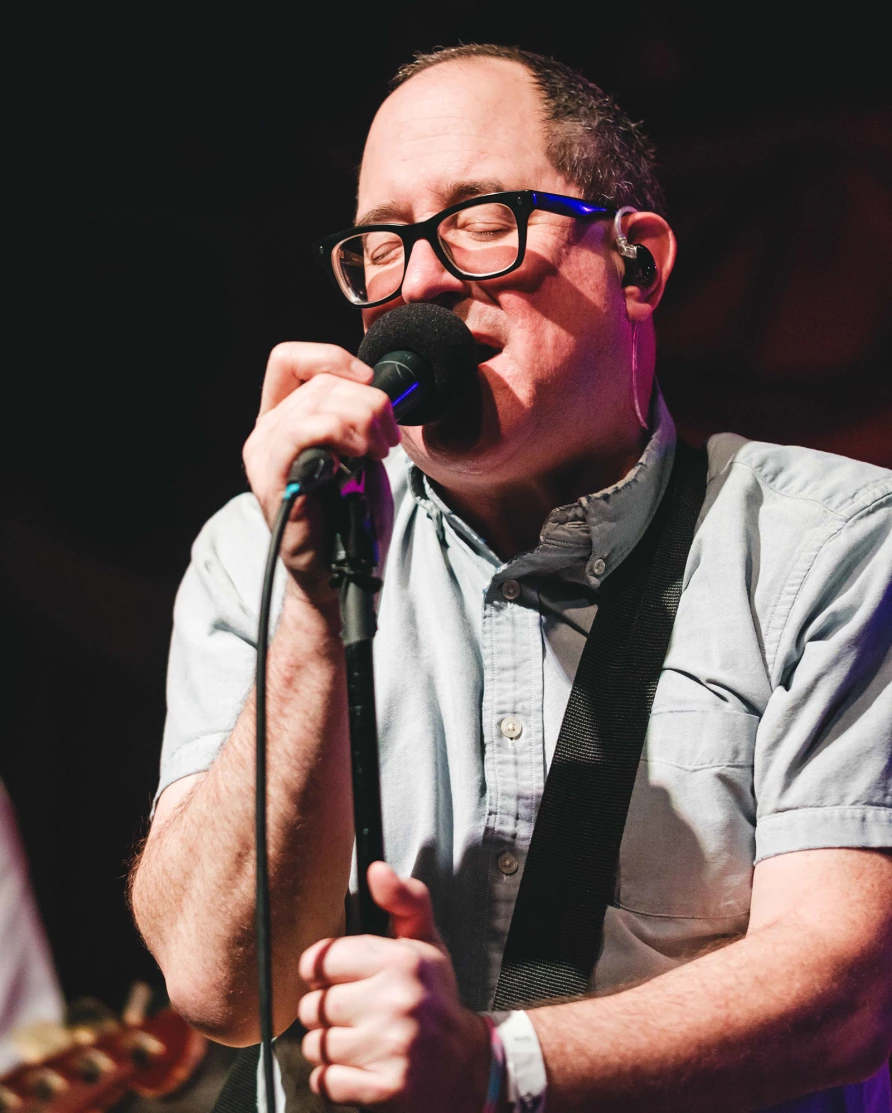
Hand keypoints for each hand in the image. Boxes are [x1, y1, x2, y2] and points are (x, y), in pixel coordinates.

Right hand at [243, 343, 399, 605]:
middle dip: (369, 402)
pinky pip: (304, 433)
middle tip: (389, 439)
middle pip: (319, 381)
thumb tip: (376, 388)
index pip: (290, 360)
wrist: (343, 572)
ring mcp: (266, 457)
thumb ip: (356, 416)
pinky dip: (341, 434)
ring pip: (318, 402)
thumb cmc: (351, 517)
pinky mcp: (276, 481)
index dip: (334, 360)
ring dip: (363, 420)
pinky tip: (359, 457)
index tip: (370, 384)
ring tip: (378, 453)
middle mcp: (266, 434)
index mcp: (282, 421)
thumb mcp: (359, 452)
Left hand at [298, 862, 492, 1110]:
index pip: (322, 960)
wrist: (467, 1069)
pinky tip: (360, 1069)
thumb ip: (403, 901)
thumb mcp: (425, 944)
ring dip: (329, 1049)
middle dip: (326, 1015)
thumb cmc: (436, 1001)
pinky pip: (326, 1081)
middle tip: (354, 1017)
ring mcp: (391, 1047)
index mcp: (403, 961)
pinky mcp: (385, 1088)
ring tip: (358, 1044)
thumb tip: (376, 869)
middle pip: (313, 1007)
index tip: (342, 981)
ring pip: (316, 1046)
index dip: (324, 973)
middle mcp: (398, 1001)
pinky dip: (335, 1080)